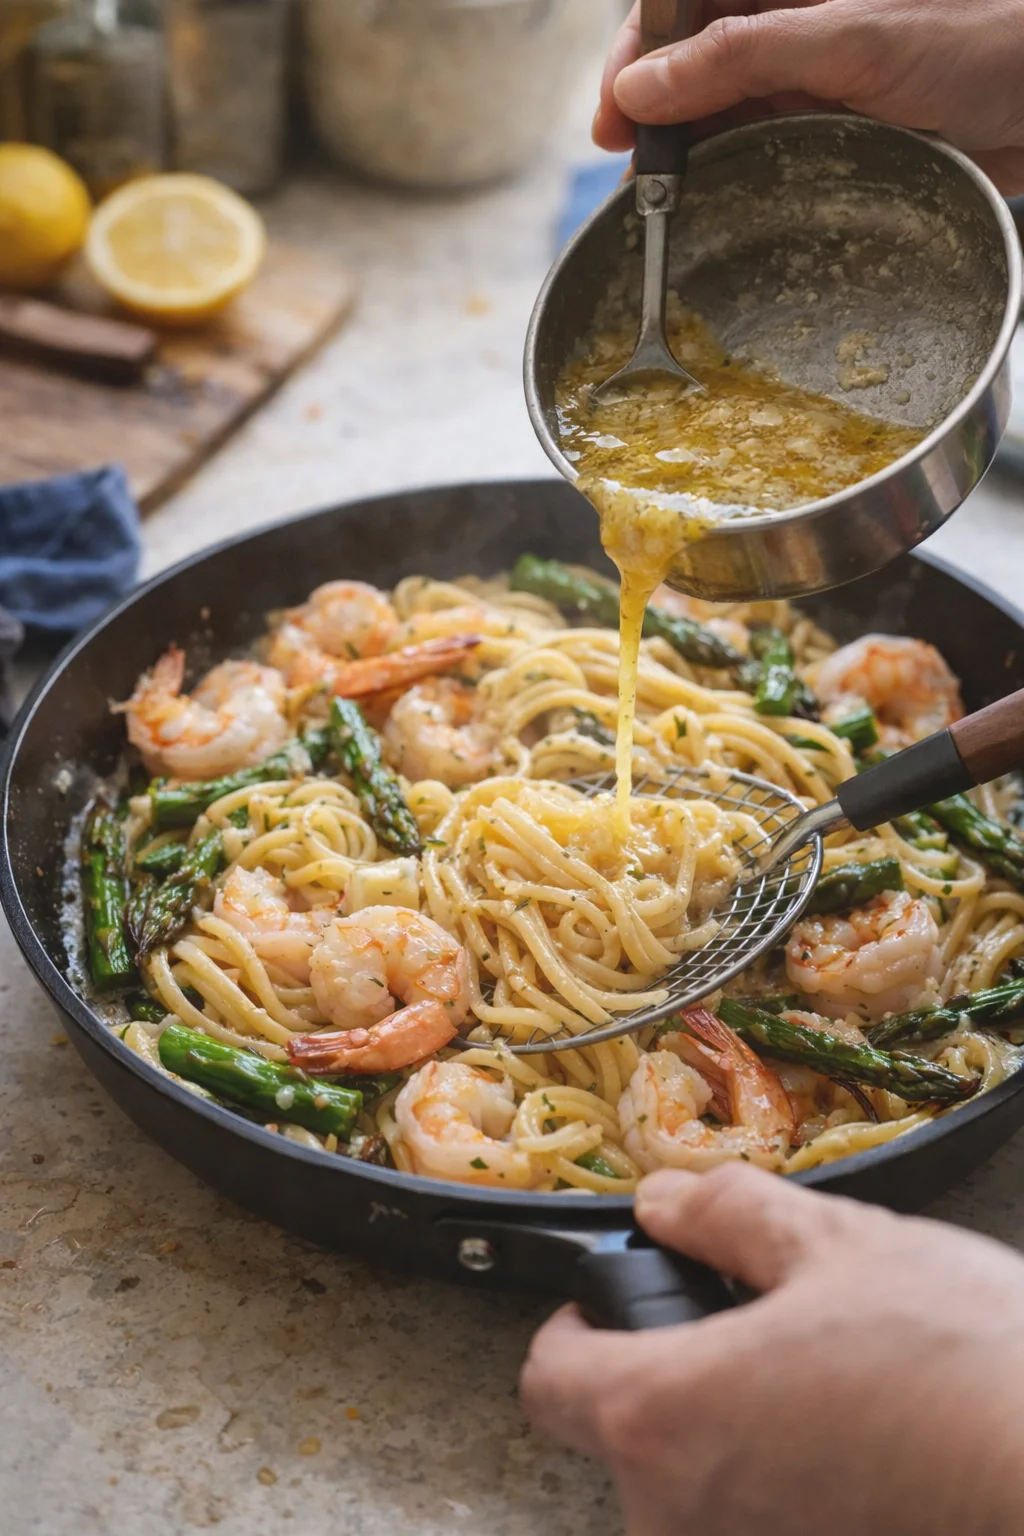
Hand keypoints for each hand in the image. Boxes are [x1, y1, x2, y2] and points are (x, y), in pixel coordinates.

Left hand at [521, 1165, 1023, 1535]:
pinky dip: (794, 1487)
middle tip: (767, 1335)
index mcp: (663, 1417)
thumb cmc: (963, 1373)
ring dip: (745, 1437)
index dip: (575, 1325)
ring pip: (702, 1487)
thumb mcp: (840, 1247)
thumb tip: (665, 1204)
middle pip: (629, 1436)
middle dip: (683, 1377)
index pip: (549, 1378)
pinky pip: (763, 1522)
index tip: (620, 1302)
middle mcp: (680, 1519)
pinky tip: (867, 1451)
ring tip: (840, 1391)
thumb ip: (729, 1217)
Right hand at [595, 0, 1023, 193]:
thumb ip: (743, 56)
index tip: (614, 112)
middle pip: (695, 56)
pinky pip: (764, 144)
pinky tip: (711, 199)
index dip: (640, 52)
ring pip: (724, 106)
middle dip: (654, 107)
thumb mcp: (851, 39)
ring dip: (688, 148)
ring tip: (659, 197)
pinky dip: (731, 172)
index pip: (686, 2)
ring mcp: (816, 72)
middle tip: (630, 168)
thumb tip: (645, 83)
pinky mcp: (836, 124)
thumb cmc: (984, 37)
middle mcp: (797, 18)